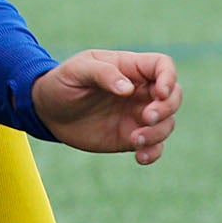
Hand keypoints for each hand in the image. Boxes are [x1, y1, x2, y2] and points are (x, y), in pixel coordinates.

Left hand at [31, 50, 180, 163]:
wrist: (47, 111)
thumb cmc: (63, 82)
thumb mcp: (78, 70)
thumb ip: (103, 74)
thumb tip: (128, 88)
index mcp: (129, 67)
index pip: (163, 65)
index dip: (169, 78)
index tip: (159, 93)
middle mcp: (139, 91)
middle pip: (174, 95)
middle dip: (167, 108)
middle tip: (145, 118)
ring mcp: (137, 115)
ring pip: (168, 123)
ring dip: (158, 133)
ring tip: (134, 139)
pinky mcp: (131, 137)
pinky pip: (155, 146)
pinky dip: (154, 152)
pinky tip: (139, 156)